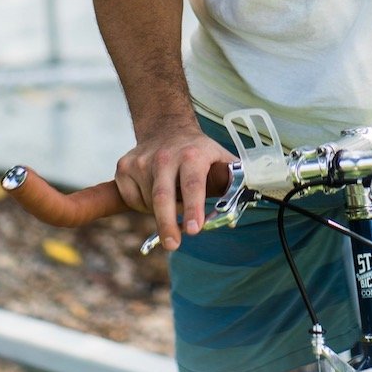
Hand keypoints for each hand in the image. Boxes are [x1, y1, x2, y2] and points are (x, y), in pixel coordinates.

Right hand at [114, 120, 234, 250]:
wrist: (166, 127)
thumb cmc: (198, 151)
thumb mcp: (220, 158)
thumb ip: (234, 180)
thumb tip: (247, 204)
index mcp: (192, 155)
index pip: (193, 184)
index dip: (194, 207)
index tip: (195, 229)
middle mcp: (164, 156)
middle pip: (163, 198)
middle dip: (167, 225)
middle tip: (174, 245)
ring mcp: (141, 161)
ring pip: (148, 203)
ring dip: (161, 212)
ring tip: (172, 199)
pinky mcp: (124, 167)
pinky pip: (132, 199)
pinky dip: (143, 205)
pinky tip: (153, 191)